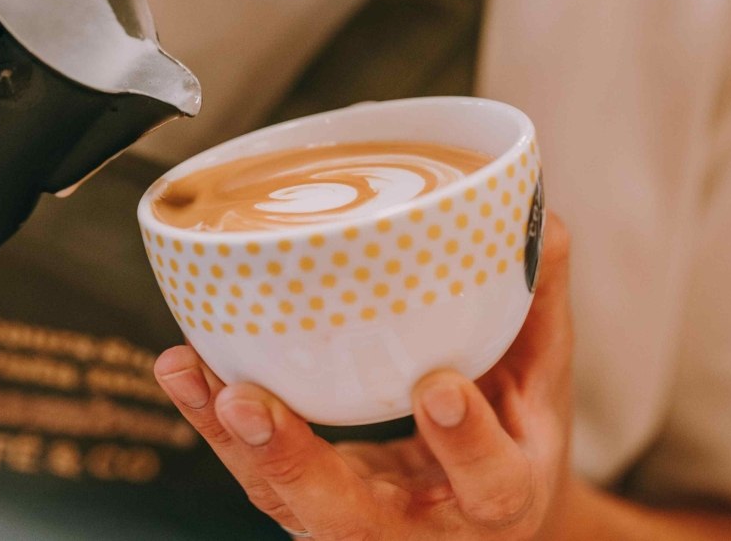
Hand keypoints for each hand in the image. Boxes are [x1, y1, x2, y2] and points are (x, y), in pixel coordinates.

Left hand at [155, 213, 572, 540]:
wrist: (484, 514)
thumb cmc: (515, 439)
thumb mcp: (543, 384)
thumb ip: (537, 308)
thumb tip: (543, 220)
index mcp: (499, 499)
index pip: (489, 484)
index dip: (463, 443)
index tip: (436, 388)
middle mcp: (418, 528)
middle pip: (349, 519)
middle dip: (294, 462)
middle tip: (248, 402)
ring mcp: (353, 522)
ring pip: (283, 496)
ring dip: (231, 436)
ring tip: (190, 371)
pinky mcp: (309, 503)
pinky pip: (257, 470)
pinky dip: (216, 422)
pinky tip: (186, 371)